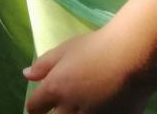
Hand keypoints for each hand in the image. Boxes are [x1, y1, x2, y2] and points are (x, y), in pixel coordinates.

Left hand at [24, 26, 154, 113]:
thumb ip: (43, 64)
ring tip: (76, 107)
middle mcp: (70, 109)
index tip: (38, 104)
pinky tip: (95, 109)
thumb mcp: (64, 50)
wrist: (130, 59)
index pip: (34, 107)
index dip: (35, 106)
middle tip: (56, 108)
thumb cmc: (95, 48)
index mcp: (55, 89)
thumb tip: (27, 75)